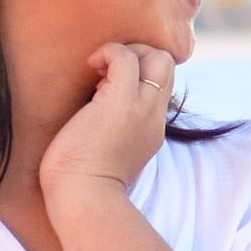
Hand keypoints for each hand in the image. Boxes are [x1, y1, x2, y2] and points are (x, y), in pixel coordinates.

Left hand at [48, 40, 178, 215]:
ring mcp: (141, 108)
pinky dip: (107, 52)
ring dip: (124, 52)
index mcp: (152, 129)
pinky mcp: (120, 101)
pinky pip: (124, 58)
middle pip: (167, 65)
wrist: (84, 198)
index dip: (140, 73)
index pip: (161, 85)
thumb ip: (114, 131)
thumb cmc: (84, 182)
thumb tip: (93, 109)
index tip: (108, 84)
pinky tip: (90, 66)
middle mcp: (154, 116)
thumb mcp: (109, 153)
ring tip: (98, 71)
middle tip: (107, 71)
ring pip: (155, 56)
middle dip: (138, 55)